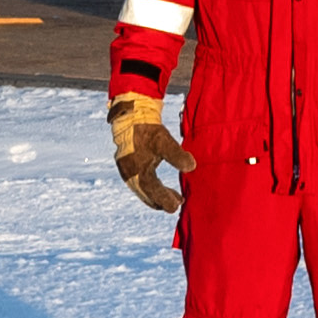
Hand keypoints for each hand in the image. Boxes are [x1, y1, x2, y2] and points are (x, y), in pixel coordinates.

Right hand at [111, 91, 185, 215]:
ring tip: (172, 196)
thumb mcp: (163, 141)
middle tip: (178, 203)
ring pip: (142, 189)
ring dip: (156, 194)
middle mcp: (130, 174)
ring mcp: (126, 169)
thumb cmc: (147, 128)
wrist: (130, 113)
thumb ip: (177, 155)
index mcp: (138, 172)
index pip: (153, 192)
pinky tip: (158, 183)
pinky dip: (150, 186)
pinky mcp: (126, 162)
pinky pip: (138, 181)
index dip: (166, 200)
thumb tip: (191, 167)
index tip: (178, 205)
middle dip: (162, 200)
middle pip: (147, 194)